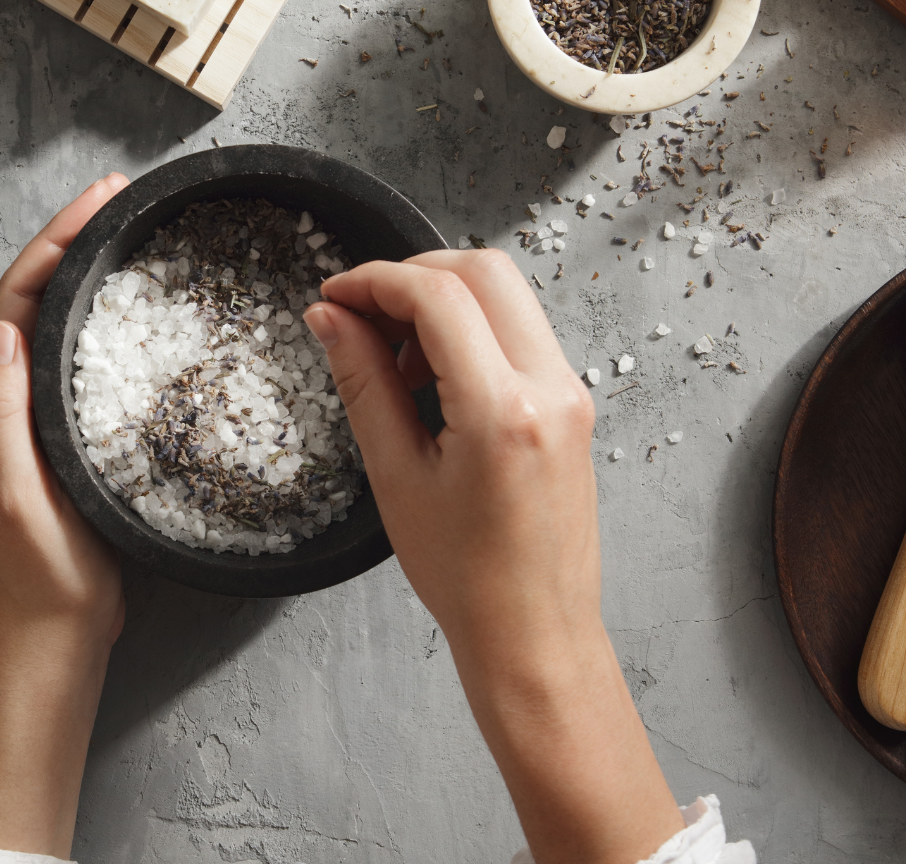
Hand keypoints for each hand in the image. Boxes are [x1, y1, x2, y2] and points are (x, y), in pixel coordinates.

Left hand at [0, 173, 126, 638]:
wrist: (61, 627)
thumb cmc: (41, 568)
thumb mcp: (14, 490)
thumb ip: (1, 412)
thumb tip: (3, 329)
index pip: (17, 300)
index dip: (53, 243)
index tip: (97, 202)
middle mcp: (8, 398)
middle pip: (36, 295)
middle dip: (72, 237)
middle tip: (120, 194)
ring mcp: (38, 413)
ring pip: (59, 318)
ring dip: (88, 267)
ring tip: (129, 228)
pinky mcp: (69, 431)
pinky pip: (83, 352)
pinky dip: (106, 312)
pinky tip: (139, 304)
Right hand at [305, 250, 683, 863]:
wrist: (534, 633)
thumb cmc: (468, 578)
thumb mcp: (396, 476)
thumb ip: (363, 382)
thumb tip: (332, 318)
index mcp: (504, 410)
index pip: (438, 296)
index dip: (375, 281)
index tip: (335, 296)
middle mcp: (550, 388)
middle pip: (482, 271)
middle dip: (412, 276)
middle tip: (361, 313)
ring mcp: (570, 392)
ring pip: (505, 295)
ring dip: (443, 302)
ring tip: (394, 361)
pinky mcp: (573, 403)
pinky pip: (520, 332)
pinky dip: (471, 331)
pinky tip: (432, 380)